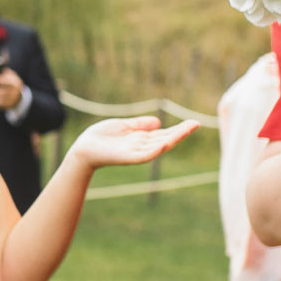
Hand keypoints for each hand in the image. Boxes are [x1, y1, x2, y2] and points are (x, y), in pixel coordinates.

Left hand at [0, 66, 24, 110]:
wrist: (17, 96)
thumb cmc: (9, 82)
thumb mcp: (9, 75)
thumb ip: (4, 69)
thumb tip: (2, 56)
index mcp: (17, 83)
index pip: (11, 82)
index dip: (3, 80)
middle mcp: (16, 93)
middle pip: (5, 92)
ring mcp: (12, 101)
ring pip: (0, 100)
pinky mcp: (6, 106)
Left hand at [66, 116, 199, 169]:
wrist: (84, 148)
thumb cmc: (101, 137)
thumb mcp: (125, 127)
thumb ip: (140, 125)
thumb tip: (158, 122)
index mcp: (142, 139)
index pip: (164, 134)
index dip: (179, 129)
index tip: (192, 123)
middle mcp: (142, 147)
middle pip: (166, 139)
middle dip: (181, 132)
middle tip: (196, 123)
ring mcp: (137, 153)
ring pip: (160, 146)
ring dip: (174, 138)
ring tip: (188, 129)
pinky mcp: (129, 158)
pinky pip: (146, 155)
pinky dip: (157, 149)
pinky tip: (167, 141)